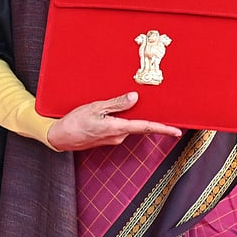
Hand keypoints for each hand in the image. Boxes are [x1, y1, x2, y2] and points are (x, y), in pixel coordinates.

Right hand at [46, 91, 182, 150]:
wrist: (60, 137)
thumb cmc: (75, 122)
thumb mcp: (95, 108)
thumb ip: (116, 103)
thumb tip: (135, 98)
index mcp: (116, 128)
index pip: (144, 128)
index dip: (162, 129)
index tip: (176, 131)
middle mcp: (118, 137)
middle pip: (140, 127)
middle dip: (153, 122)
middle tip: (166, 117)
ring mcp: (113, 139)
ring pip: (130, 126)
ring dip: (134, 118)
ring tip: (135, 105)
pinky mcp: (108, 138)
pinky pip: (121, 127)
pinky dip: (124, 120)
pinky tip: (119, 112)